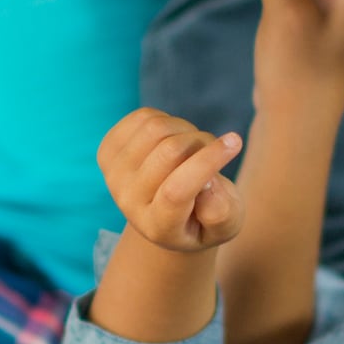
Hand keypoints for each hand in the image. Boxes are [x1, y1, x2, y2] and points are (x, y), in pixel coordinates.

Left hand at [98, 108, 245, 252]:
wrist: (164, 214)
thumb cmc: (203, 219)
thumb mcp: (224, 226)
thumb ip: (222, 213)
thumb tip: (208, 183)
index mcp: (158, 226)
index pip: (177, 191)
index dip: (207, 162)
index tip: (235, 141)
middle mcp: (129, 203)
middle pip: (169, 153)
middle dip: (202, 143)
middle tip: (214, 152)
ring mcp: (114, 175)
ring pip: (156, 129)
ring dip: (186, 130)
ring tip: (193, 148)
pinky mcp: (108, 150)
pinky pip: (143, 117)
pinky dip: (168, 121)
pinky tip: (172, 140)